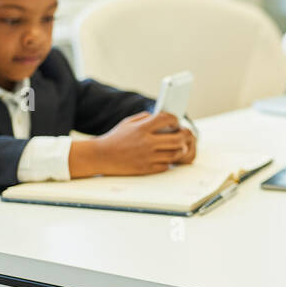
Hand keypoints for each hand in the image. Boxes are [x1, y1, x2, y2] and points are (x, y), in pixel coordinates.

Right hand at [70, 111, 190, 176]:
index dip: (174, 119)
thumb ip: (144, 118)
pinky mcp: (145, 169)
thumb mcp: (127, 123)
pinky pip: (165, 166)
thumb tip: (161, 117)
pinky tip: (166, 157)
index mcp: (141, 128)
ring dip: (180, 149)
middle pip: (177, 138)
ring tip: (179, 146)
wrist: (99, 156)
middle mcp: (146, 142)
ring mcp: (146, 157)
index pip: (166, 119)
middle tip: (185, 135)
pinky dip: (169, 161)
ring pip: (174, 153)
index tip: (175, 122)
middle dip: (185, 135)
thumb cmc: (114, 138)